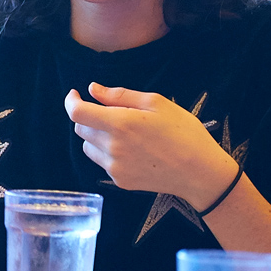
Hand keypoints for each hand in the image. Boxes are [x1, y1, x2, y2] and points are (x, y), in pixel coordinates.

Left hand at [66, 83, 236, 209]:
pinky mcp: (120, 181)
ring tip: (124, 132)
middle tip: (111, 112)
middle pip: (81, 129)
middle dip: (89, 116)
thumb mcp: (157, 103)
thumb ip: (120, 95)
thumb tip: (93, 89)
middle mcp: (113, 147)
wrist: (200, 172)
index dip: (71, 101)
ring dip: (96, 136)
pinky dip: (107, 152)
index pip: (77, 113)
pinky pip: (102, 162)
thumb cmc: (184, 132)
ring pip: (88, 146)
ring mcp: (115, 167)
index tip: (75, 94)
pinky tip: (131, 149)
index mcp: (121, 123)